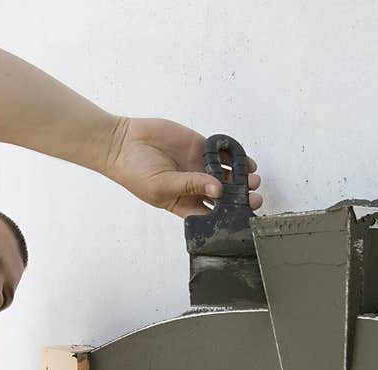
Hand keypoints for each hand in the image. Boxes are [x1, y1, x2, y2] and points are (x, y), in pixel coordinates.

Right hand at [103, 116, 262, 218]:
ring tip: (252, 179)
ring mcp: (198, 165)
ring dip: (241, 177)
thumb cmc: (135, 173)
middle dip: (240, 197)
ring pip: (227, 173)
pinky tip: (244, 160)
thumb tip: (217, 189)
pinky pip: (221, 152)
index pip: (211, 214)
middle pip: (224, 195)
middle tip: (253, 197)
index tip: (242, 217)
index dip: (228, 216)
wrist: (123, 143)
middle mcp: (194, 186)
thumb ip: (191, 186)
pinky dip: (234, 154)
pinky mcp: (199, 146)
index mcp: (184, 203)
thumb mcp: (162, 187)